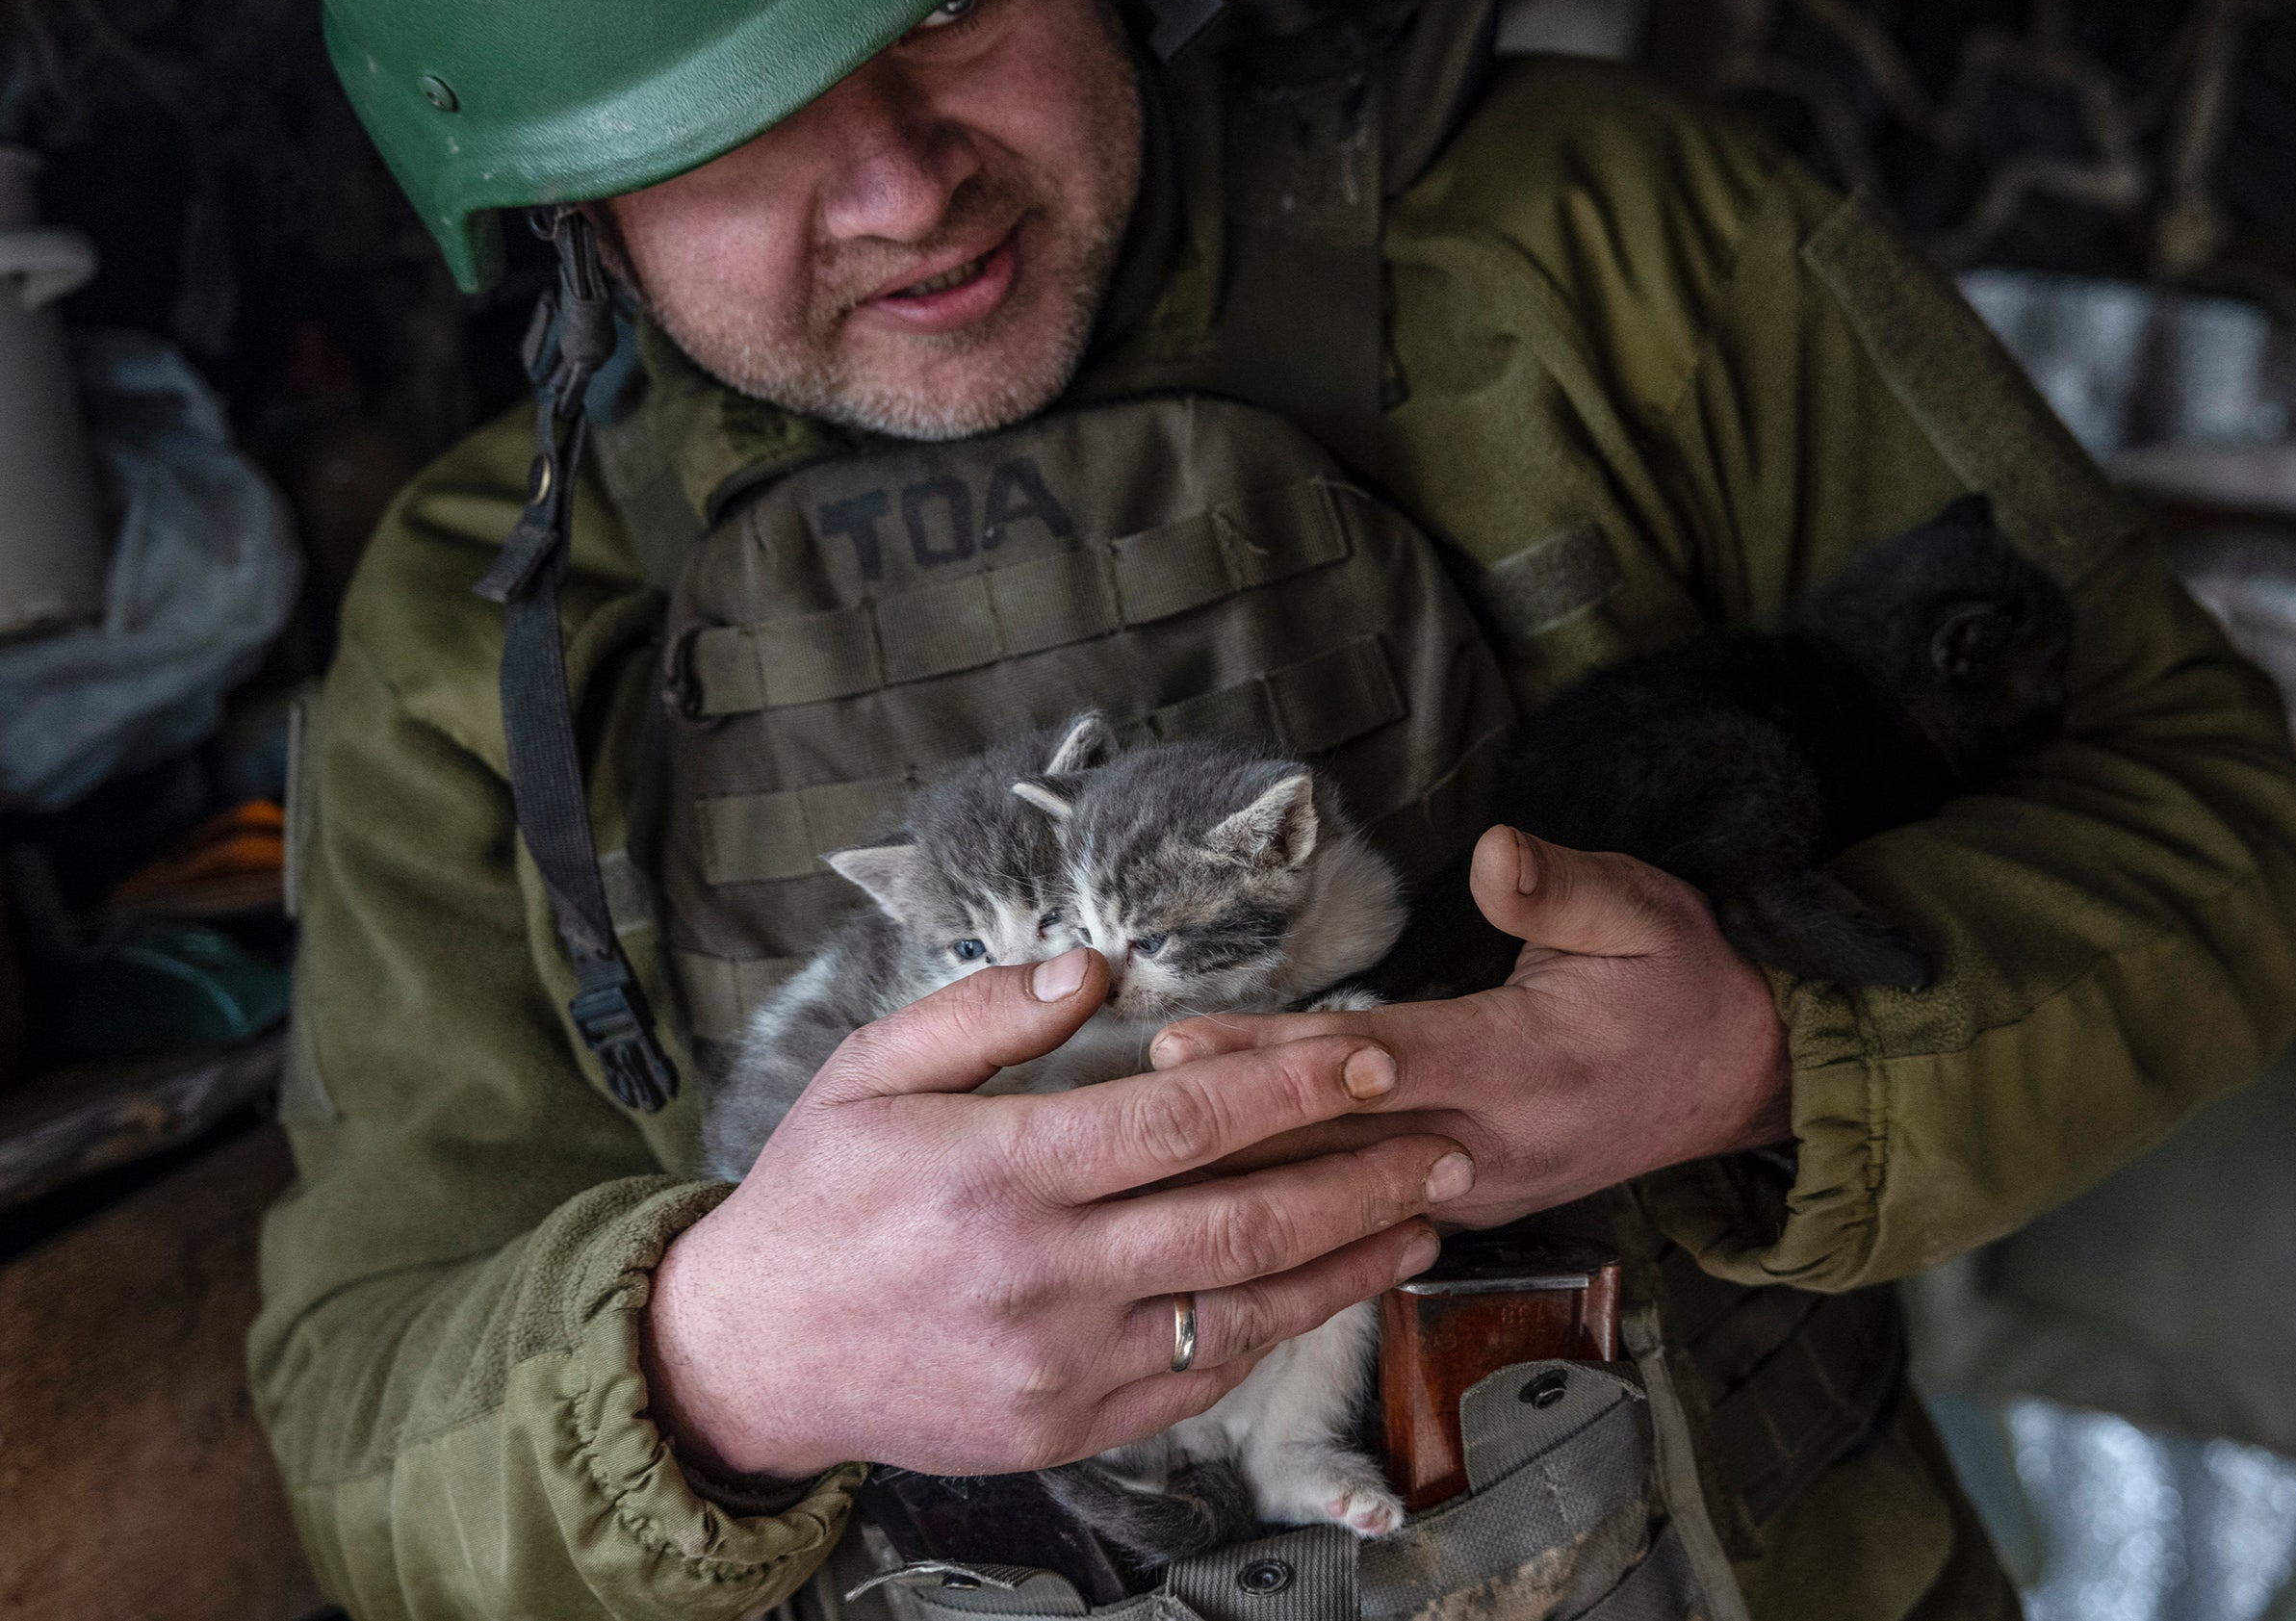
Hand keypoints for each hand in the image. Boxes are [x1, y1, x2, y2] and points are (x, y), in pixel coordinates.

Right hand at [642, 949, 1471, 1482]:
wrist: (748, 1356)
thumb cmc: (814, 1198)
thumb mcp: (871, 1071)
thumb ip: (988, 1012)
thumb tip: (1100, 966)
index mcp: (1001, 1172)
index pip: (1183, 1118)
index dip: (1292, 1083)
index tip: (1371, 1054)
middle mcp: (1044, 1274)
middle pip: (1243, 1219)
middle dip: (1363, 1178)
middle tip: (1445, 1145)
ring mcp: (1061, 1363)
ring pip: (1242, 1311)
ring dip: (1349, 1265)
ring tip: (1425, 1225)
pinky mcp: (1065, 1429)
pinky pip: (1196, 1383)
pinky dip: (1272, 1334)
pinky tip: (1325, 1295)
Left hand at [1147, 827, 1790, 1231]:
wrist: (1746, 1079)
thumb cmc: (1684, 982)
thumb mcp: (1643, 909)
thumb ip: (1561, 887)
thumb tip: (1493, 851)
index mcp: (1523, 1063)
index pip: (1379, 1063)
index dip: (1283, 1057)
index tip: (1192, 1042)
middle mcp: (1493, 1142)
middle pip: (1338, 1140)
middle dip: (1230, 1125)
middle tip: (1130, 1109)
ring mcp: (1483, 1187)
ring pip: (1347, 1187)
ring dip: (1252, 1176)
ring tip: (1149, 1161)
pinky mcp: (1476, 1203)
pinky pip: (1375, 1209)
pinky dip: (1304, 1207)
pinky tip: (1232, 1205)